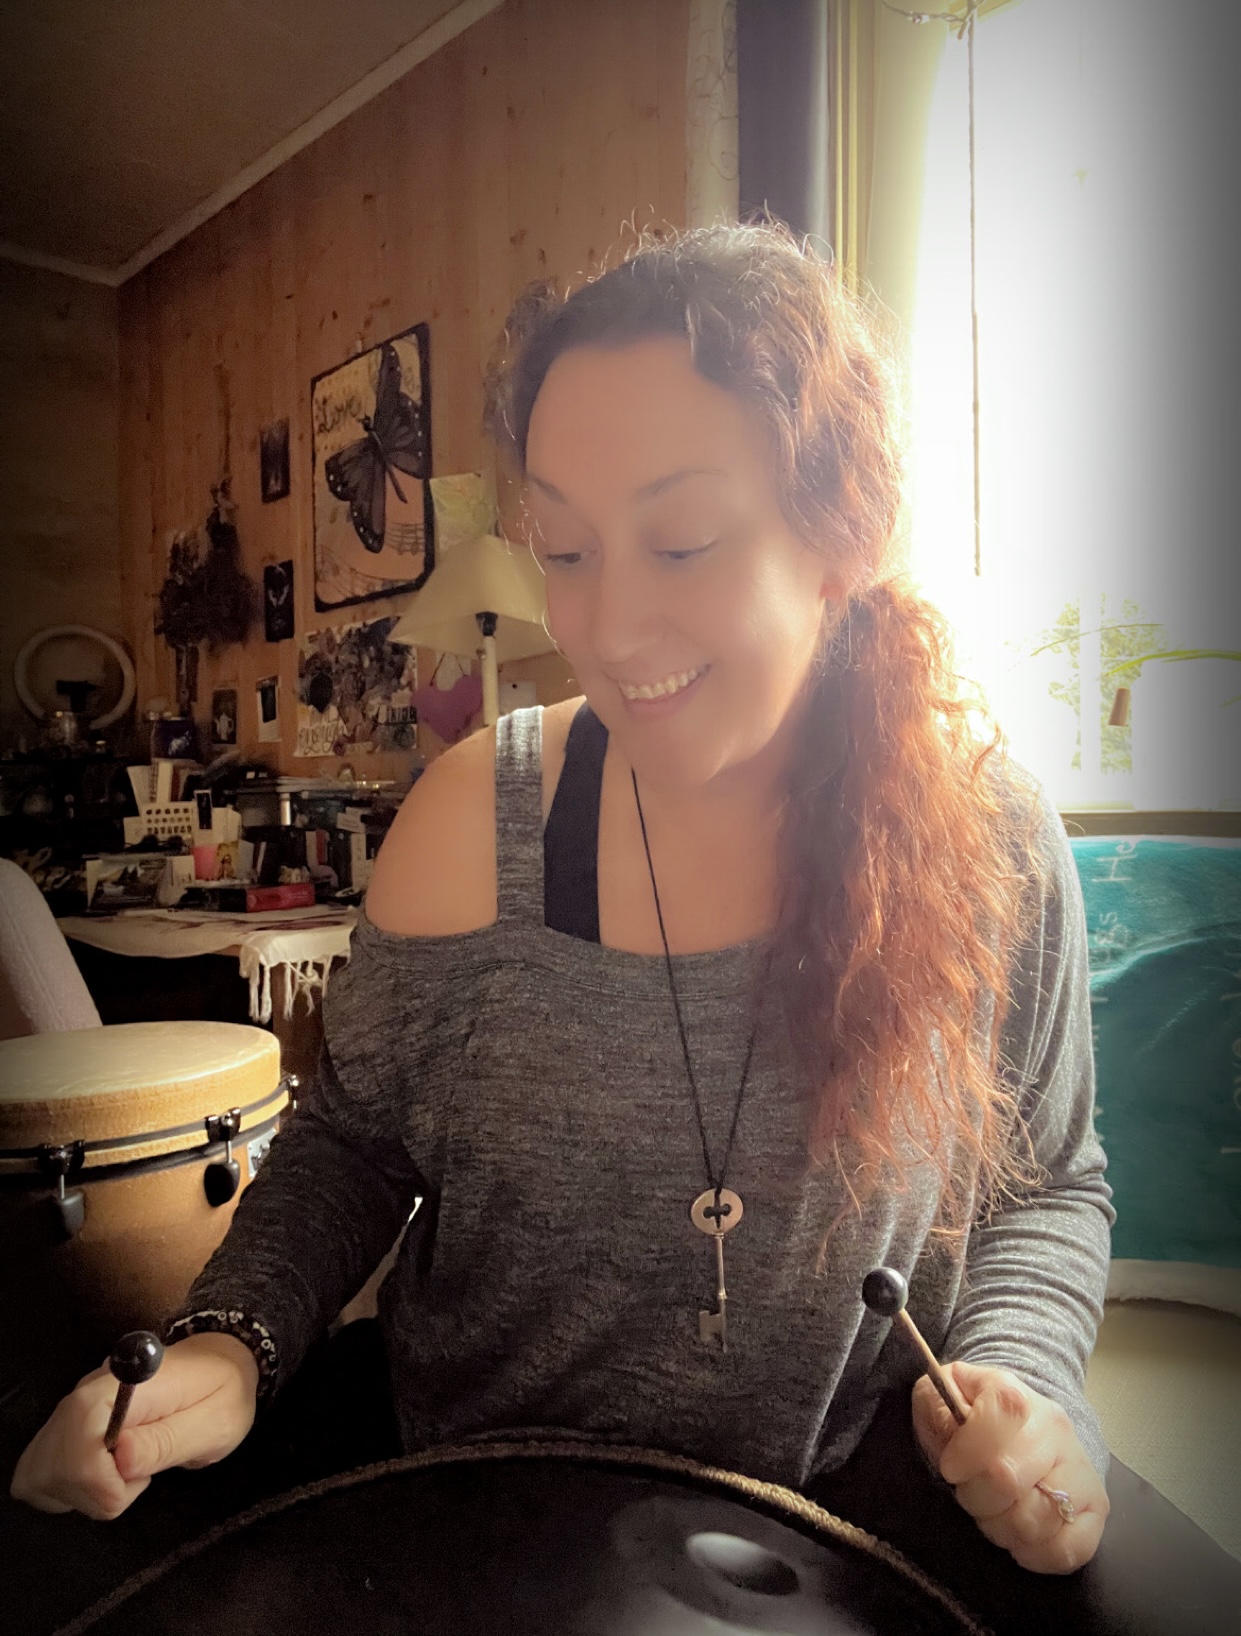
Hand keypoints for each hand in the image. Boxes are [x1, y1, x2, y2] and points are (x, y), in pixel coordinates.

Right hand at [10, 1333, 259, 1520]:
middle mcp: (86, 1391)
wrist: (219, 1364)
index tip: (139, 1477)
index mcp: (125, 1383)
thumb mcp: (215, 1421)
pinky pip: (39, 1475)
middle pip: (52, 1463)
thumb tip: (120, 1459)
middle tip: (139, 1474)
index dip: (100, 1475)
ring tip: (125, 1473)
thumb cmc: (222, 1392)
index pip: (78, 1430)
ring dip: (82, 1493)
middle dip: (95, 1491)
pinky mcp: (64, 1430)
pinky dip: (66, 1490)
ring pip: (40, 1474)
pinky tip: (103, 1479)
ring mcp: (70, 1410)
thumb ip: (167, 1441)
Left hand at [911, 1360, 1108, 1573]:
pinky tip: (1020, 1539)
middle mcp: (1054, 1427)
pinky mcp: (1097, 1508)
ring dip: (1002, 1528)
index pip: (992, 1424)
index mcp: (1015, 1394)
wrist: (1027, 1425)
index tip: (951, 1466)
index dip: (962, 1454)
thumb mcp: (945, 1396)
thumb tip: (950, 1425)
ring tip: (996, 1513)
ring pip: (1036, 1520)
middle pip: (1008, 1479)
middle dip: (977, 1497)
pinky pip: (1070, 1549)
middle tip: (972, 1493)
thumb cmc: (976, 1417)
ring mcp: (1080, 1468)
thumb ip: (937, 1403)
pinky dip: (1036, 1555)